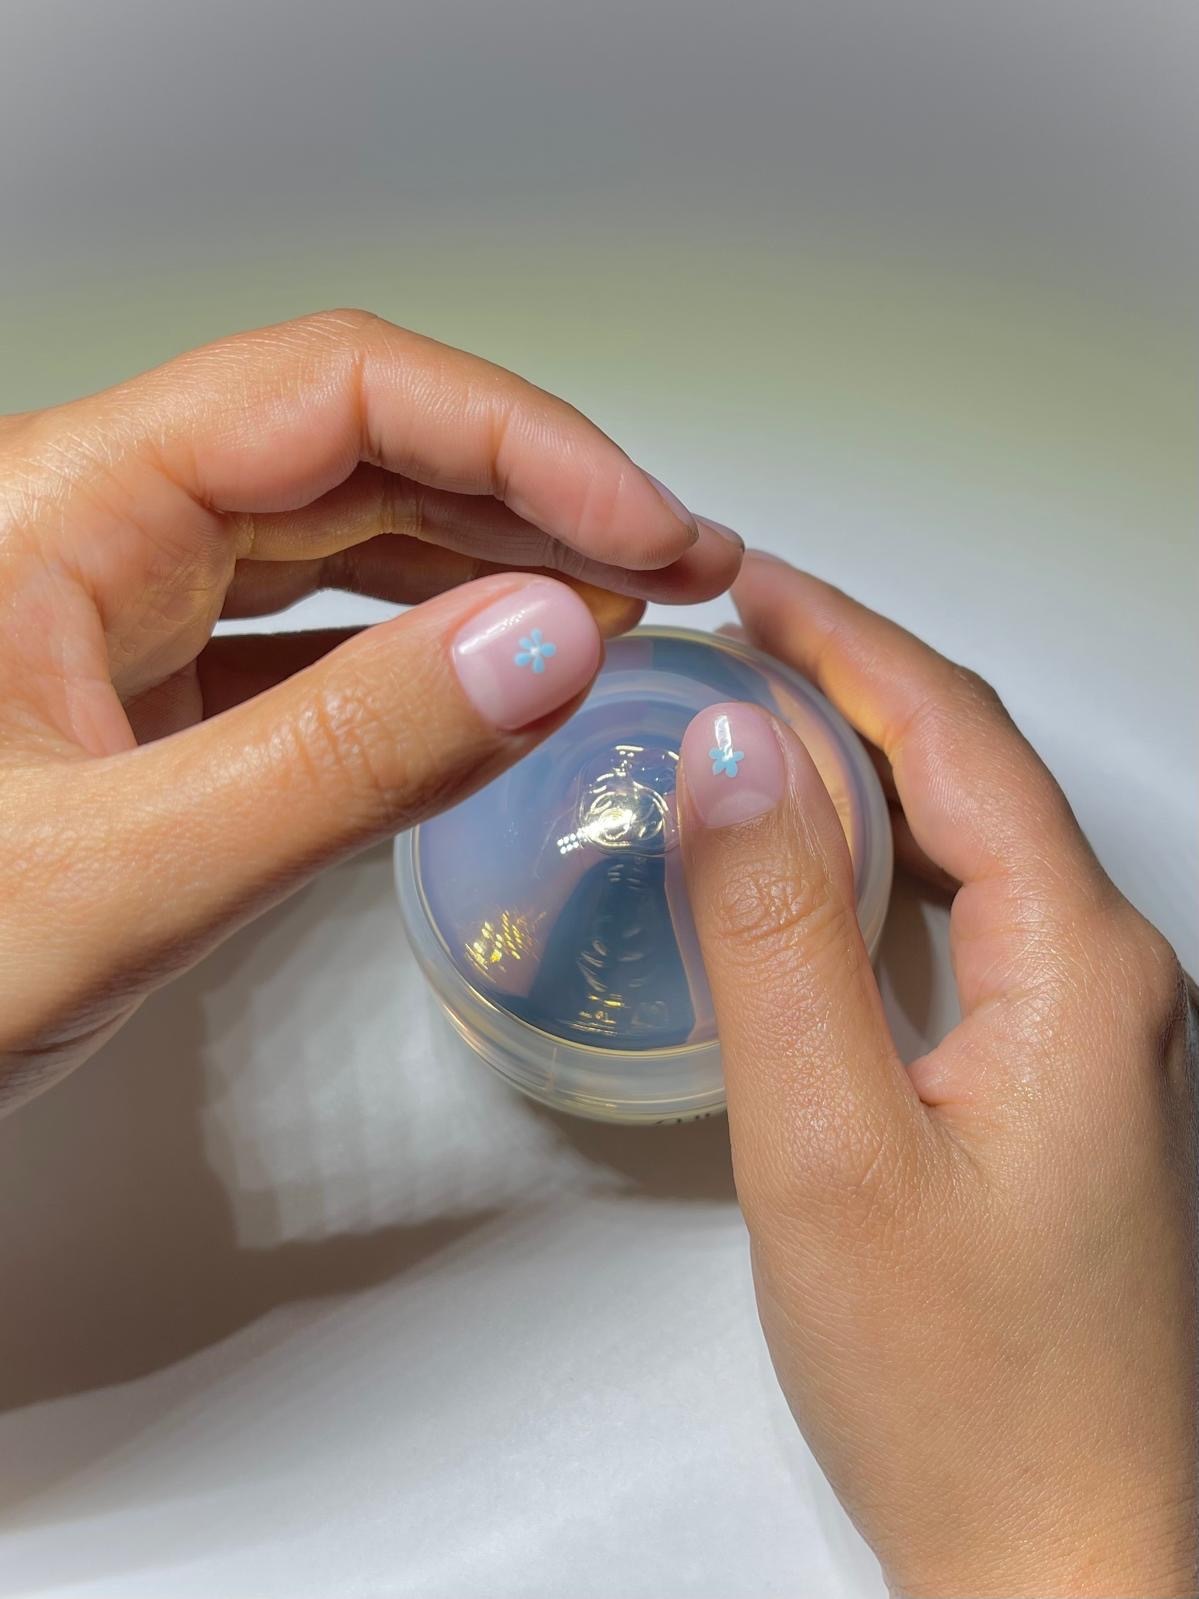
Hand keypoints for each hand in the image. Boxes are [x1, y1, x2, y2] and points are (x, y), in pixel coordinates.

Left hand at [0, 309, 740, 1111]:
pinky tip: (493, 666)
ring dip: (487, 554)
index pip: (334, 395)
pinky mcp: (130, 684)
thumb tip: (544, 644)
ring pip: (334, 528)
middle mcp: (83, 526)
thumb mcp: (117, 877)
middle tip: (676, 558)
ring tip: (619, 599)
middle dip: (532, 490)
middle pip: (353, 443)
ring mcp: (107, 603)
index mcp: (54, 508)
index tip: (645, 528)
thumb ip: (343, 759)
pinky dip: (414, 641)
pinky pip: (299, 626)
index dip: (519, 440)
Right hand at [678, 552, 1195, 1597]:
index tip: (744, 585)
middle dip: (853, 678)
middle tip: (731, 635)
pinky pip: (972, 916)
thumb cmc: (968, 1390)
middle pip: (977, 768)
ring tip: (757, 716)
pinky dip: (886, 854)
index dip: (846, 639)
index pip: (957, 735)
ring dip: (868, 760)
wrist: (1070, 1560)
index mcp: (1083, 964)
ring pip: (976, 839)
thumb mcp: (833, 1148)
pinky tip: (820, 863)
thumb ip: (776, 936)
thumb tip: (730, 754)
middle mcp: (1113, 978)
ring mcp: (1093, 1032)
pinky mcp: (1057, 1082)